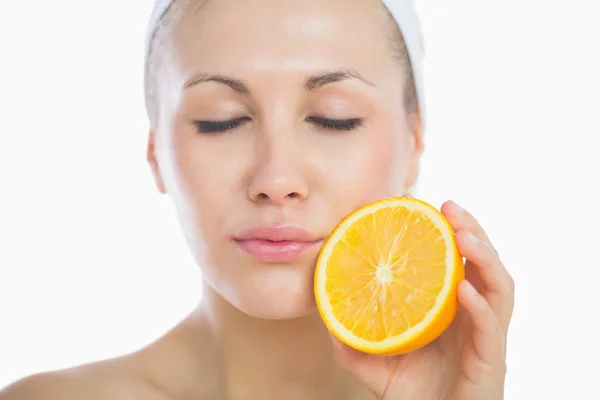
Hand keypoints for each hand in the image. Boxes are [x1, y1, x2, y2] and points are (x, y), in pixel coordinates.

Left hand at [331, 200, 514, 399]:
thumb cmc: (413, 395)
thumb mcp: (374, 363)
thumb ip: (352, 338)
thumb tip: (325, 313)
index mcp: (452, 310)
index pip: (460, 262)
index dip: (454, 233)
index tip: (434, 207)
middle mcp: (473, 316)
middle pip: (485, 264)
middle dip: (473, 231)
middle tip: (450, 207)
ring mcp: (485, 337)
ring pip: (500, 287)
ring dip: (485, 257)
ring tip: (464, 235)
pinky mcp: (490, 360)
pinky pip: (491, 328)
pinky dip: (481, 306)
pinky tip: (463, 290)